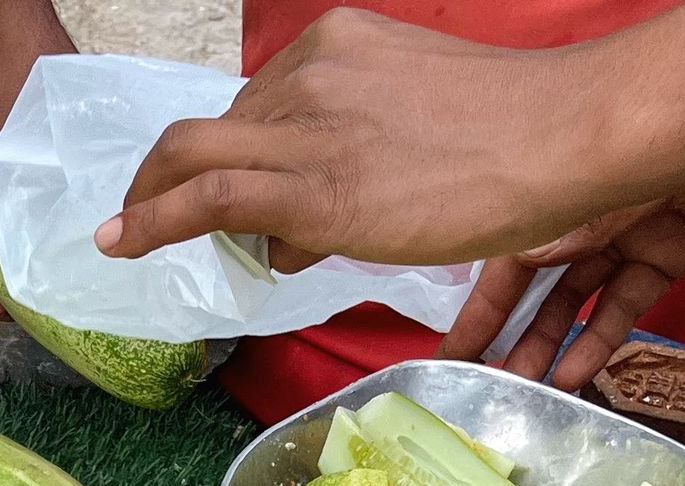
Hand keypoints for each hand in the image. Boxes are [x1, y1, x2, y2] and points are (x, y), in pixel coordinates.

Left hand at [97, 11, 593, 271]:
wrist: (565, 134)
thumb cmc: (516, 135)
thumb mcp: (420, 117)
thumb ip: (361, 147)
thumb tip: (307, 223)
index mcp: (339, 44)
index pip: (259, 103)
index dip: (238, 156)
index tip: (228, 194)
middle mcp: (311, 72)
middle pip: (218, 127)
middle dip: (179, 176)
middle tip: (158, 216)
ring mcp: (308, 126)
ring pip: (196, 159)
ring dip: (156, 201)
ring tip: (129, 235)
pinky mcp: (312, 186)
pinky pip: (206, 198)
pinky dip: (150, 221)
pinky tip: (120, 242)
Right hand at [437, 162, 684, 388]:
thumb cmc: (682, 137)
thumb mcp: (598, 187)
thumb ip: (553, 228)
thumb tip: (512, 268)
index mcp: (558, 185)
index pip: (499, 257)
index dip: (474, 310)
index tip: (450, 358)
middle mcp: (587, 205)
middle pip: (534, 280)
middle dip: (508, 334)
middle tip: (489, 390)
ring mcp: (633, 226)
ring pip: (578, 296)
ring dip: (552, 346)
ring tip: (530, 394)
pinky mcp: (678, 245)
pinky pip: (629, 300)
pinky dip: (604, 338)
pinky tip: (581, 373)